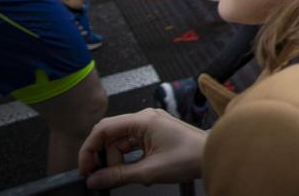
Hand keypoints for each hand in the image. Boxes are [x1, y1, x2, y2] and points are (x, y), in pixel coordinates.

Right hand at [78, 108, 205, 188]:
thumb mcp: (149, 171)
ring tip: (125, 177)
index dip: (89, 149)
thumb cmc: (189, 157)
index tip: (85, 168)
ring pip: (121, 142)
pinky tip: (137, 172)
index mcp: (142, 120)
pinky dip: (130, 159)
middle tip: (100, 177)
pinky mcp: (156, 134)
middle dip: (103, 157)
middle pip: (111, 136)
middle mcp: (145, 118)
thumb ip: (118, 175)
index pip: (103, 128)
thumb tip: (95, 180)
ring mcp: (151, 125)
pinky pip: (133, 145)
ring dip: (118, 160)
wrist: (213, 155)